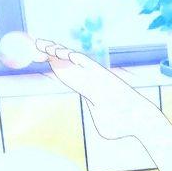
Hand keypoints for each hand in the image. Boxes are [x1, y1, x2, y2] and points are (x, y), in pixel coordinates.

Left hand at [33, 40, 152, 141]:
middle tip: (33, 44)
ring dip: (57, 51)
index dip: (51, 64)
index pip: (65, 73)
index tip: (36, 58)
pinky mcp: (103, 76)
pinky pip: (86, 63)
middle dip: (50, 52)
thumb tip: (94, 119)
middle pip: (66, 62)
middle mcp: (90, 79)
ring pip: (74, 60)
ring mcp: (97, 76)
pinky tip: (59, 52)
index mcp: (86, 88)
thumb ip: (93, 117)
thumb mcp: (101, 124)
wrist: (139, 123)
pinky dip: (73, 57)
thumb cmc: (121, 126)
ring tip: (41, 44)